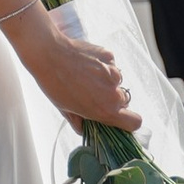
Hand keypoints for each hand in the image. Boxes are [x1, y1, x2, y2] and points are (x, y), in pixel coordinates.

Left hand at [8, 4, 138, 131]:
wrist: (48, 54)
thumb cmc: (53, 84)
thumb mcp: (65, 109)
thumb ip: (80, 122)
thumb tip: (84, 128)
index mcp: (106, 111)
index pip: (135, 122)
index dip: (128, 120)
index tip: (119, 117)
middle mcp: (114, 93)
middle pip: (123, 101)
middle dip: (111, 99)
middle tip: (93, 93)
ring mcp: (113, 73)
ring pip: (117, 81)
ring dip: (107, 81)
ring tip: (87, 76)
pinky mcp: (109, 56)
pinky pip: (111, 64)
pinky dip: (102, 65)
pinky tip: (86, 63)